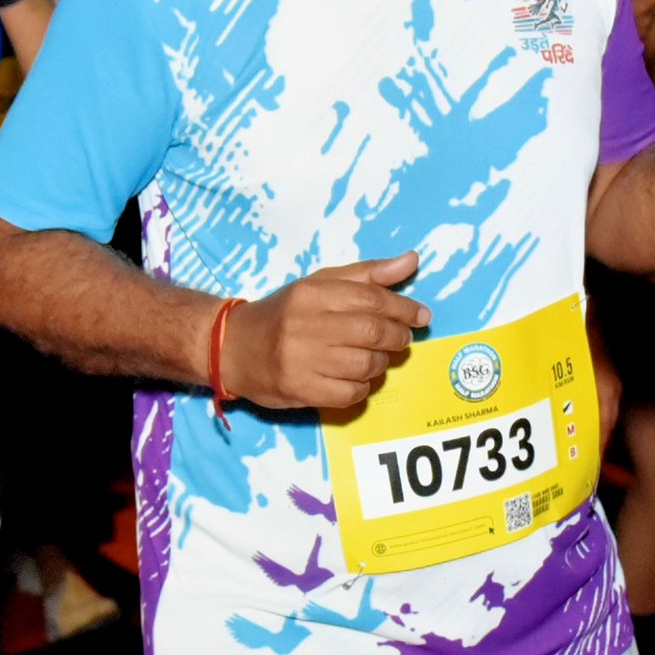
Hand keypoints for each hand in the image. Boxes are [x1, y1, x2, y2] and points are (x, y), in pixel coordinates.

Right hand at [221, 254, 430, 413]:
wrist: (233, 347)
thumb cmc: (284, 313)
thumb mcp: (320, 285)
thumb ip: (367, 274)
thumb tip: (412, 261)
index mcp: (312, 293)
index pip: (371, 298)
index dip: (403, 308)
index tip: (421, 315)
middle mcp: (306, 325)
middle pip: (372, 332)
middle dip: (398, 337)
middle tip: (402, 338)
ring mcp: (302, 360)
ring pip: (366, 365)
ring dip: (381, 363)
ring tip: (376, 357)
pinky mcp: (300, 390)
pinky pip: (351, 393)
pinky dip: (363, 387)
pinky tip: (356, 378)